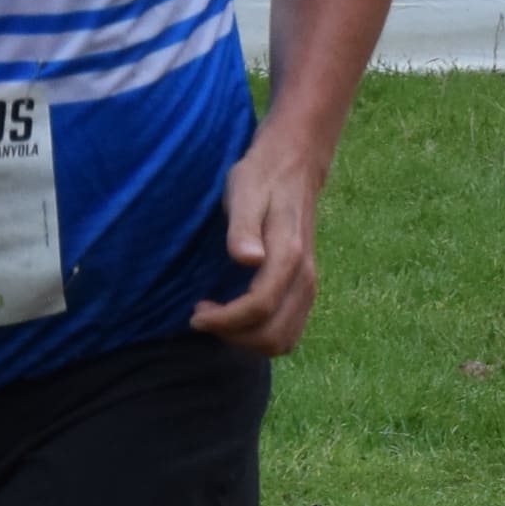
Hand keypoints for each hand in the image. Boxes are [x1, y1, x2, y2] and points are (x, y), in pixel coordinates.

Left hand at [193, 139, 321, 351]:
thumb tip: (247, 260)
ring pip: (283, 340)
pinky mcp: (304, 289)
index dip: (224, 322)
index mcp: (288, 255)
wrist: (295, 165)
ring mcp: (308, 286)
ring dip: (247, 340)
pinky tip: (236, 315)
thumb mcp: (244, 191)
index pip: (259, 308)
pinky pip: (287, 331)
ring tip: (218, 318)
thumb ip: (243, 227)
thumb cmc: (262, 177)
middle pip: (274, 335)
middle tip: (203, 316)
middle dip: (234, 336)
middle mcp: (304, 277)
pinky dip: (260, 334)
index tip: (195, 314)